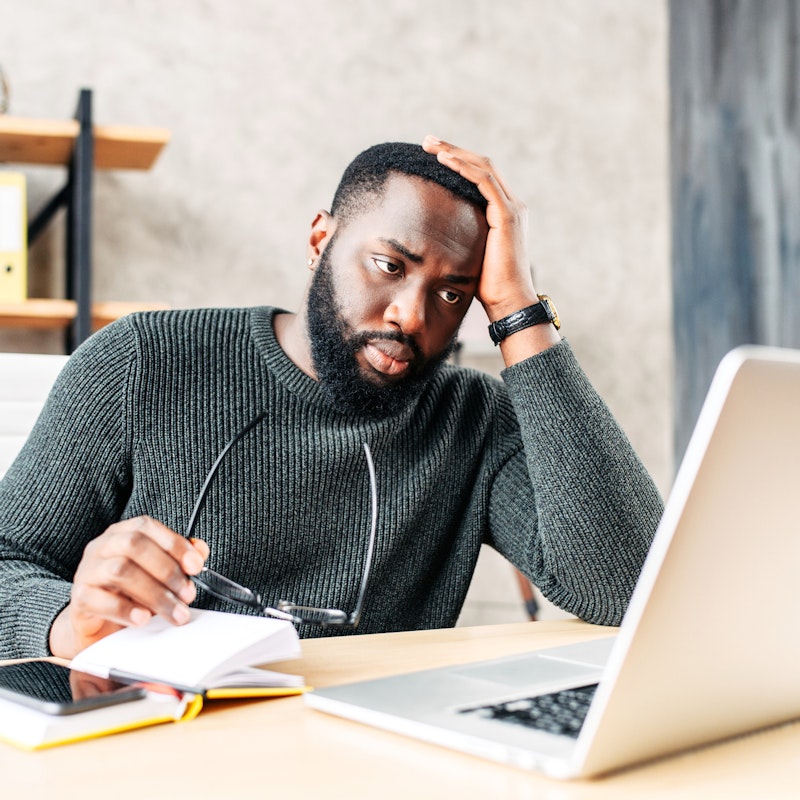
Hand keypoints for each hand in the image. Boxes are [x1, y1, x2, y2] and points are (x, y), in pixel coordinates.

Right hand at [49, 516, 208, 658]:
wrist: (97, 624)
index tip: (196, 566)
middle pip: (134, 545)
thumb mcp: (158, 574)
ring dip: (154, 593)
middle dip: (167, 570)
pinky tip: (143, 620)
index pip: (146, 527)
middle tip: (188, 594)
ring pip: (120, 570)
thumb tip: (200, 550)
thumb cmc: (131, 593)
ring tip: (174, 613)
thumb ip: (179, 559)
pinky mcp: (79, 598)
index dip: (174, 544)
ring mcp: (87, 571)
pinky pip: (99, 599)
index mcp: (122, 533)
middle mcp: (102, 546)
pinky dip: (125, 610)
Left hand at [422, 135, 559, 361]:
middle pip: (482, 165)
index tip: (433, 156)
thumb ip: (462, 238)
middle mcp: (512, 205)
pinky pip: (484, 182)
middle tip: (428, 142)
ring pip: (482, 167)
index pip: (480, 177)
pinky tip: (445, 161)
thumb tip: (438, 237)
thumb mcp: (470, 254)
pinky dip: (464, 168)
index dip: (457, 162)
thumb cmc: (488, 287)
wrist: (508, 302)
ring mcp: (512, 209)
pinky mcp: (507, 216)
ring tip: (431, 146)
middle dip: (453, 150)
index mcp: (504, 213)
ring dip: (455, 153)